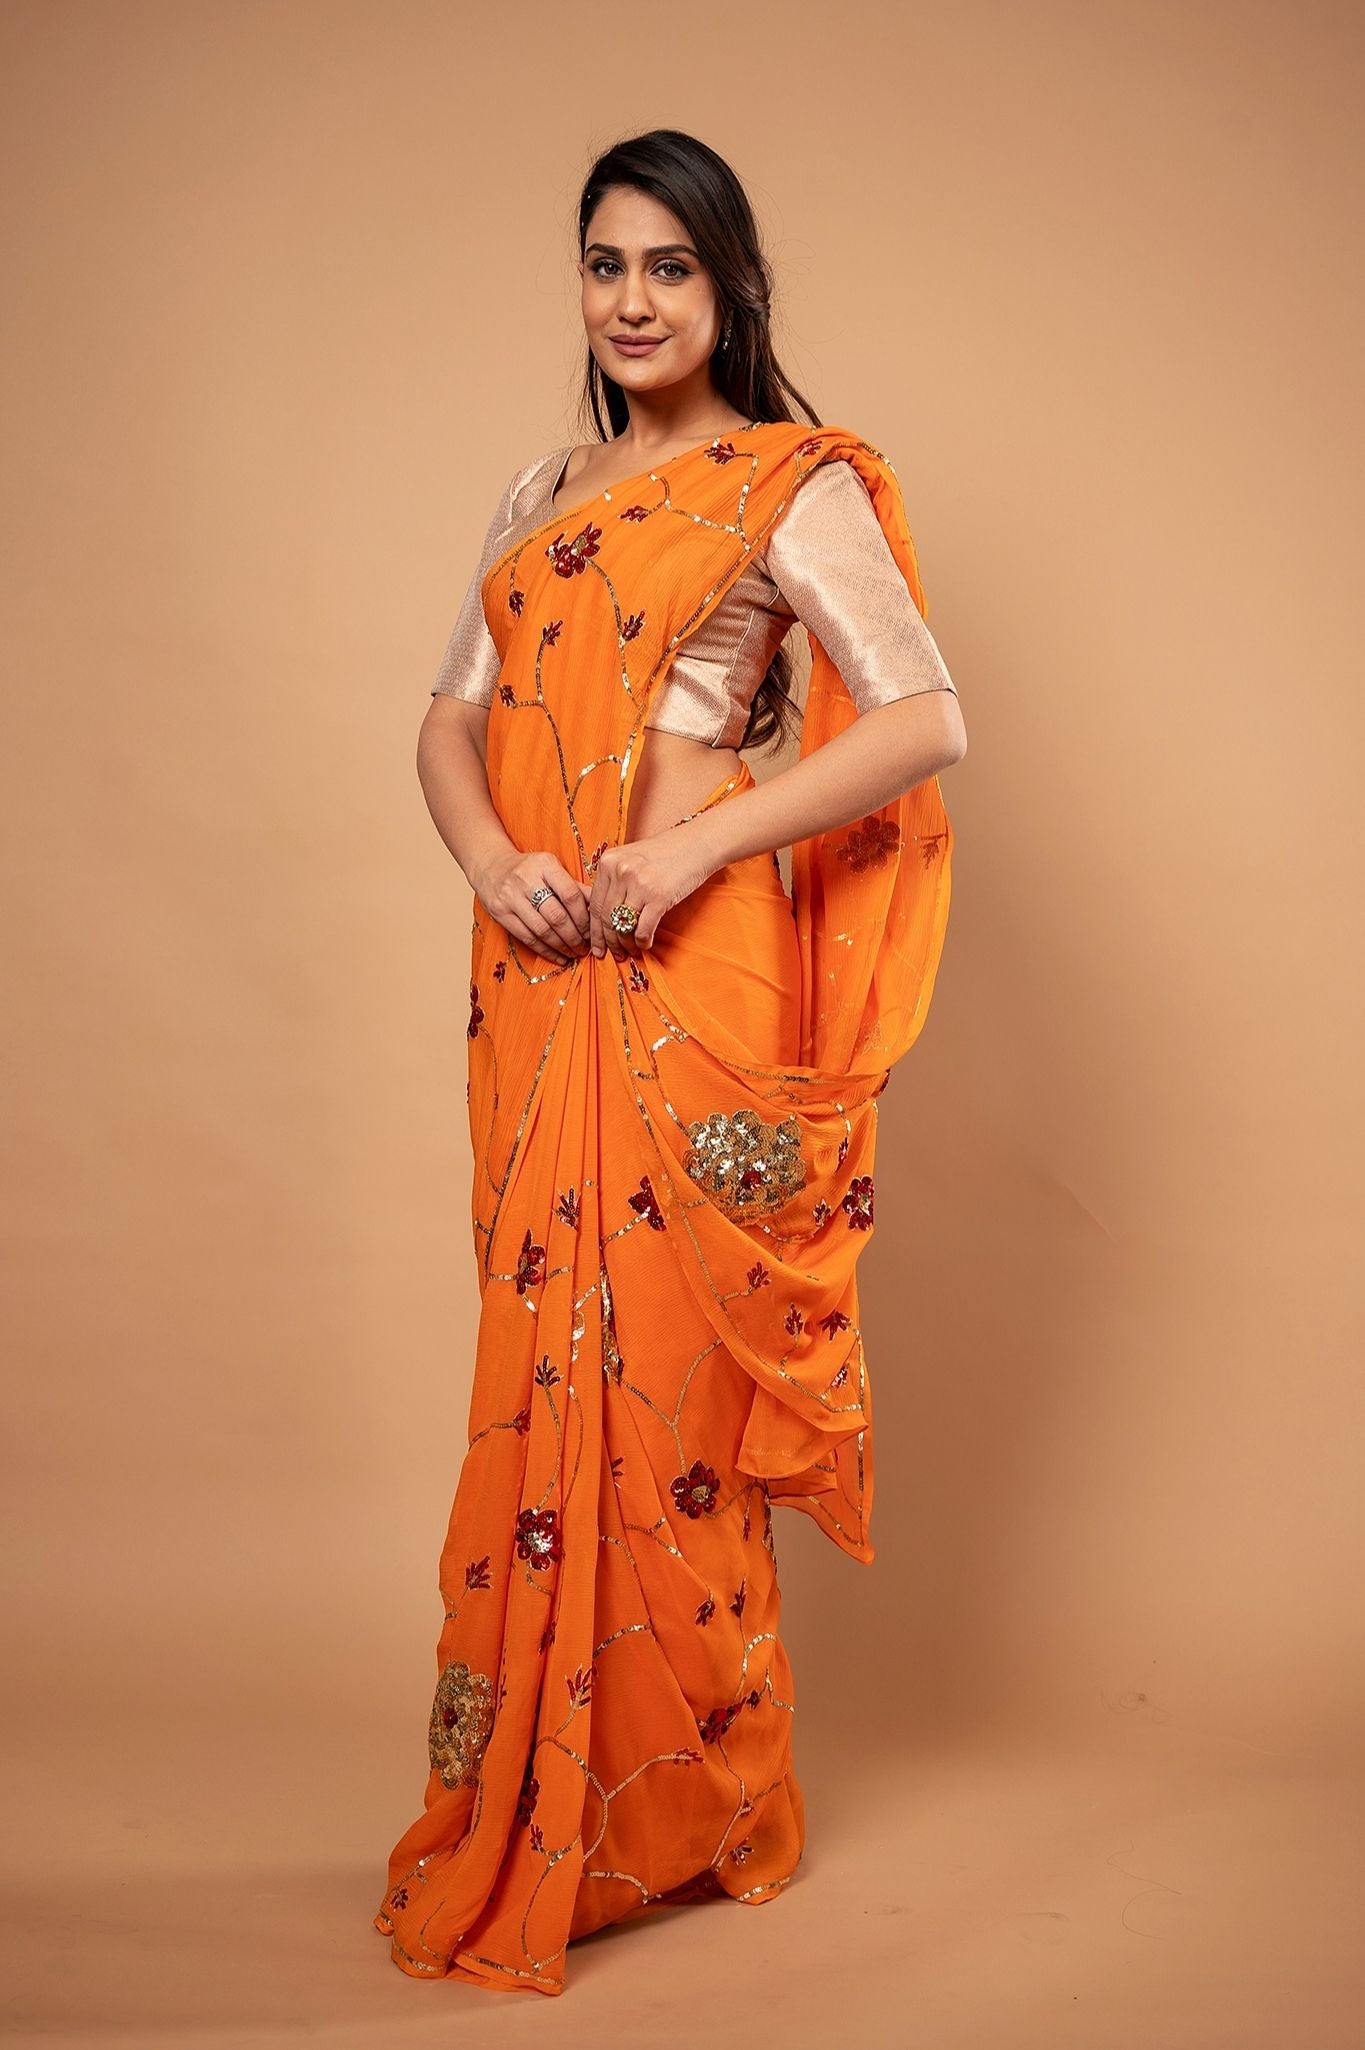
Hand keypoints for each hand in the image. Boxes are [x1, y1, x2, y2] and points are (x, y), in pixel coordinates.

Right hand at [473, 846, 590, 966]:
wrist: (491, 866)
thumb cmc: (529, 870)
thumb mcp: (551, 869)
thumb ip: (574, 887)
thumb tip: (599, 908)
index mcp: (545, 865)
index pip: (571, 895)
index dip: (584, 918)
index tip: (593, 931)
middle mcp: (526, 879)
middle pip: (557, 916)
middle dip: (575, 937)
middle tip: (586, 948)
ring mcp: (510, 897)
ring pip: (542, 930)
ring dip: (562, 947)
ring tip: (574, 954)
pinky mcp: (500, 912)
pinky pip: (527, 938)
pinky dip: (546, 951)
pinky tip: (558, 957)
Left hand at [587, 824, 719, 958]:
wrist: (697, 844)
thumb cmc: (665, 853)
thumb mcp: (630, 859)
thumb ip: (614, 881)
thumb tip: (602, 917)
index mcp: (608, 862)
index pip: (594, 904)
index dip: (595, 930)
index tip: (597, 946)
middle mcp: (620, 871)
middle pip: (606, 918)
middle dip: (609, 942)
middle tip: (615, 955)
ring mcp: (639, 884)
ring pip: (622, 926)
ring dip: (626, 944)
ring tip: (630, 952)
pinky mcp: (659, 896)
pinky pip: (643, 929)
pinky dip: (643, 942)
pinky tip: (645, 945)